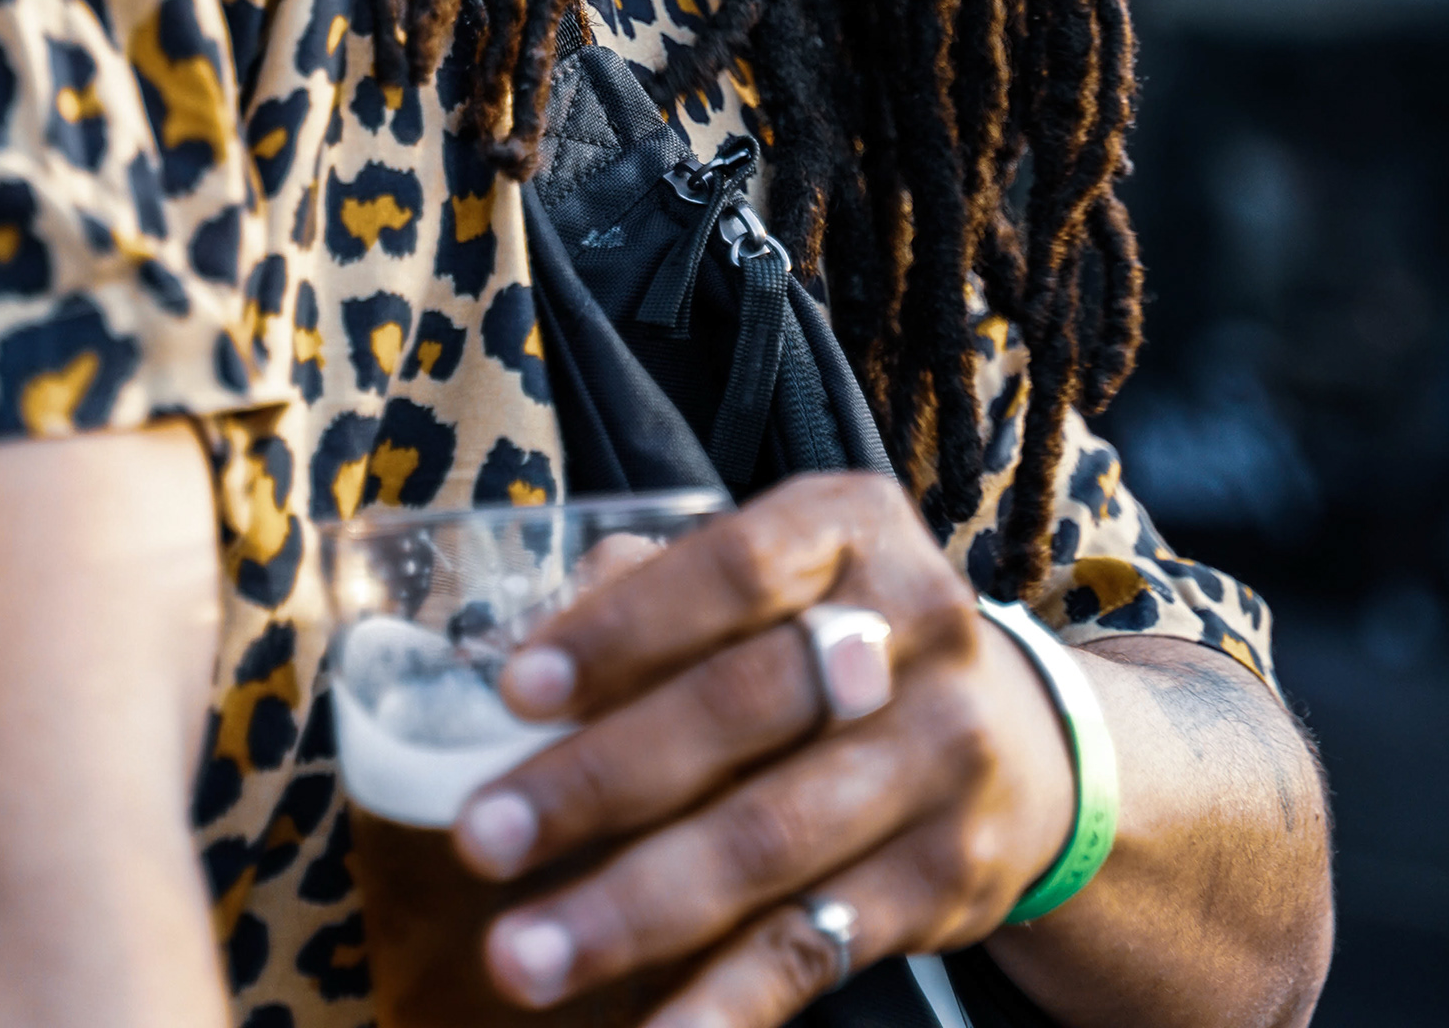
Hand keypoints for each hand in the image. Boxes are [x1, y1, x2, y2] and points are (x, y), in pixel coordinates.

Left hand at [452, 471, 1074, 1023]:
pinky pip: (819, 943)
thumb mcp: (779, 572)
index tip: (516, 690)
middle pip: (743, 708)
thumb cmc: (838, 632)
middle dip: (600, 780)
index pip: (734, 568)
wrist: (1025, 735)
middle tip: (483, 837)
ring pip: (771, 840)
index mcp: (853, 527)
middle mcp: (914, 632)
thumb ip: (659, 586)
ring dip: (633, 908)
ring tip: (523, 954)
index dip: (624, 628)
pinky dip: (728, 999)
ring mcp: (942, 759)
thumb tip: (530, 632)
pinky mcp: (948, 879)